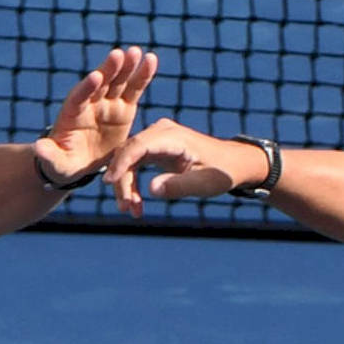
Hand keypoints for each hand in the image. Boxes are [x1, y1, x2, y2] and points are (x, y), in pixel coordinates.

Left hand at [35, 46, 159, 186]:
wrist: (79, 162)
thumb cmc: (63, 163)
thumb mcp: (55, 163)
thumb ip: (48, 155)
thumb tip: (38, 148)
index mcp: (72, 114)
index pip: (79, 98)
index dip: (87, 88)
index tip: (95, 76)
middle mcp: (90, 103)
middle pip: (100, 84)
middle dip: (108, 70)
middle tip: (118, 54)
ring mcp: (107, 104)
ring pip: (118, 82)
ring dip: (126, 67)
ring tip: (135, 52)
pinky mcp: (124, 108)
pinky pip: (134, 90)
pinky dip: (142, 75)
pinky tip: (151, 59)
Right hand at [101, 118, 270, 217]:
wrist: (233, 163)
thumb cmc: (222, 172)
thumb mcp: (204, 183)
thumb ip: (178, 186)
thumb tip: (151, 189)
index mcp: (173, 136)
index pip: (138, 146)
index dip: (122, 164)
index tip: (110, 184)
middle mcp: (161, 132)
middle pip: (128, 153)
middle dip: (123, 182)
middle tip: (127, 209)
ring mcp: (156, 139)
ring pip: (127, 160)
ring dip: (125, 185)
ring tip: (132, 211)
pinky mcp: (154, 148)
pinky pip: (134, 163)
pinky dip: (131, 183)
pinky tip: (136, 203)